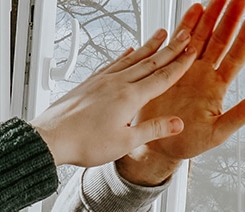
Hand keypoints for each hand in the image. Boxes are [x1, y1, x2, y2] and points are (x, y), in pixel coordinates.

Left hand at [31, 28, 195, 166]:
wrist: (51, 138)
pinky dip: (124, 56)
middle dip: (170, 48)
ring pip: (131, 58)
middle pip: (150, 62)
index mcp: (129, 97)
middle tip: (185, 34)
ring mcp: (102, 80)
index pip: (162, 77)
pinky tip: (128, 51)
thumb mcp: (125, 142)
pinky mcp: (90, 83)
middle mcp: (116, 83)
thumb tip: (177, 123)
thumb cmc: (84, 143)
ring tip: (161, 34)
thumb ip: (152, 129)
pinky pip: (112, 63)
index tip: (193, 51)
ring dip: (149, 46)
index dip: (180, 64)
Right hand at [116, 0, 244, 184]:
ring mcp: (186, 69)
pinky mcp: (169, 68)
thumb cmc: (188, 142)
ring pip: (202, 37)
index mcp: (217, 88)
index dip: (244, 39)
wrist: (158, 145)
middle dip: (229, 18)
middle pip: (220, 40)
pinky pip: (179, 43)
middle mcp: (204, 74)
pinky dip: (186, 26)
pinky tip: (195, 10)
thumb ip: (240, 115)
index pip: (235, 58)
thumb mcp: (218, 133)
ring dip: (210, 16)